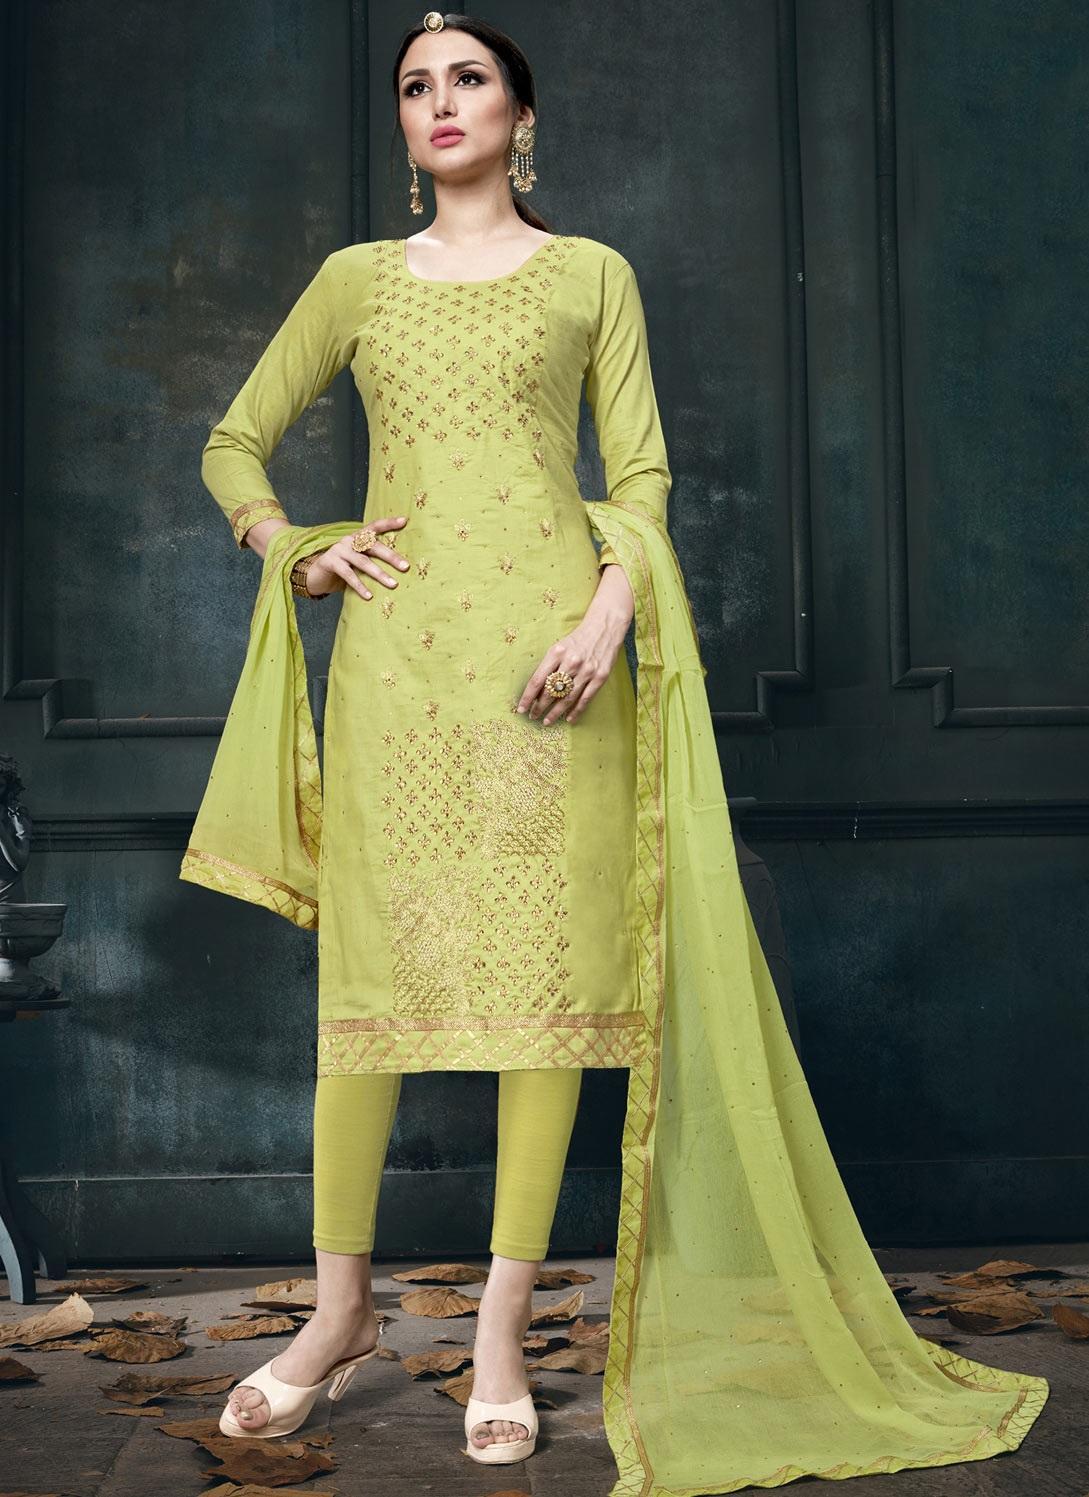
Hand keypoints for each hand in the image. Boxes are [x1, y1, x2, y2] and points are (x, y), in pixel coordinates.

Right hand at [306, 515, 409, 598]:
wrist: (317, 575)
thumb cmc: (344, 568)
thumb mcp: (359, 561)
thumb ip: (372, 559)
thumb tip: (400, 569)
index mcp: (358, 537)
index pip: (375, 526)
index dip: (389, 523)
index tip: (404, 521)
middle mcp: (349, 540)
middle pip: (373, 545)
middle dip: (391, 556)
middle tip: (405, 566)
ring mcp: (339, 550)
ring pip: (363, 561)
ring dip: (379, 574)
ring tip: (392, 584)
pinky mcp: (330, 562)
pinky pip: (348, 575)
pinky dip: (359, 586)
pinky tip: (369, 596)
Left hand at [515, 568, 633, 724]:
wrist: (604, 627)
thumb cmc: (578, 639)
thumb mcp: (559, 647)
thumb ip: (549, 666)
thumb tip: (537, 690)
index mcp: (556, 653)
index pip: (537, 680)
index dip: (528, 697)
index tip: (521, 708)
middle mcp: (571, 662)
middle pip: (551, 691)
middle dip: (540, 707)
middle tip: (533, 717)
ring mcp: (587, 670)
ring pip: (567, 698)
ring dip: (555, 712)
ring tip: (547, 721)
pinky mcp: (600, 677)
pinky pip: (585, 699)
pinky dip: (576, 711)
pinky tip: (569, 719)